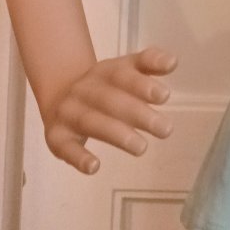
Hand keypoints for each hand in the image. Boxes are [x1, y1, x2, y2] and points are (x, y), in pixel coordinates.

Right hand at [43, 47, 177, 173]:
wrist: (61, 94)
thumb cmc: (106, 86)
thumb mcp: (126, 69)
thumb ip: (150, 63)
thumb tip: (172, 62)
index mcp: (105, 72)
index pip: (122, 75)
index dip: (142, 84)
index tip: (164, 96)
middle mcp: (84, 89)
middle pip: (110, 100)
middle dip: (139, 114)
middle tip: (166, 129)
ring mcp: (69, 112)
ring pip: (92, 123)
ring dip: (117, 135)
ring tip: (141, 148)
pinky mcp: (57, 136)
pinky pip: (65, 146)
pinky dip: (78, 157)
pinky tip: (94, 167)